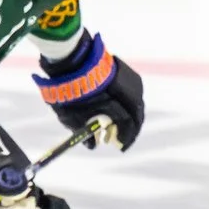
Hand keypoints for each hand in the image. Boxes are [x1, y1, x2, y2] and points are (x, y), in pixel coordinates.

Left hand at [34, 34, 142, 150]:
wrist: (73, 61)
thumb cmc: (74, 92)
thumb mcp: (76, 118)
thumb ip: (88, 133)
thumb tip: (93, 145)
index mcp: (123, 108)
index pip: (130, 127)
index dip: (126, 138)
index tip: (120, 146)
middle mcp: (132, 94)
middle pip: (135, 116)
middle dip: (126, 128)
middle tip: (115, 138)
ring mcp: (132, 81)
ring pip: (134, 103)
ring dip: (126, 114)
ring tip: (112, 124)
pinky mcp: (126, 72)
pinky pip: (130, 92)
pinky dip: (123, 102)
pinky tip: (113, 107)